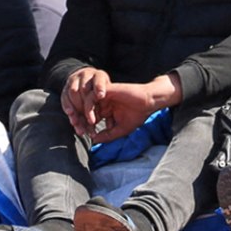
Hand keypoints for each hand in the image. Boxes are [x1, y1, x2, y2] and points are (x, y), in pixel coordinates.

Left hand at [64, 71, 178, 144]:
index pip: (90, 118)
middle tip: (82, 130)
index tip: (88, 136)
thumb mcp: (120, 129)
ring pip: (85, 103)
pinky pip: (90, 97)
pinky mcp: (104, 90)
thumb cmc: (137, 115)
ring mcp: (102, 96)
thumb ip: (108, 135)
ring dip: (84, 114)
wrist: (148, 103)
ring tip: (90, 124)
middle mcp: (102, 102)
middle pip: (85, 110)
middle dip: (82, 121)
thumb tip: (94, 140)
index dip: (87, 127)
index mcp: (105, 110)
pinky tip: (93, 118)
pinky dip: (88, 107)